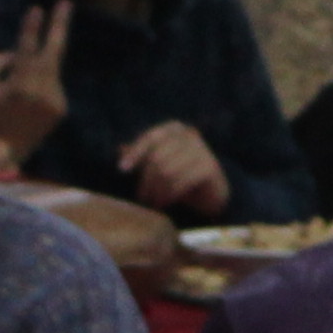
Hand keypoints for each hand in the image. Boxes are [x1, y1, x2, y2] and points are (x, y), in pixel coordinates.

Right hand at [0, 2, 71, 159]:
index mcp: (19, 87)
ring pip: (49, 70)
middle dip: (59, 25)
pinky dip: (40, 83)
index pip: (26, 49)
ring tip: (17, 91)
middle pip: (54, 51)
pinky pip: (51, 85)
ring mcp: (55, 101)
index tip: (36, 9)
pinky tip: (27, 102)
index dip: (31, 27)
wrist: (3, 155)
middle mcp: (42, 93)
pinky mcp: (61, 108)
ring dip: (36, 68)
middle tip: (66, 3)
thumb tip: (15, 52)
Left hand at [115, 120, 230, 218]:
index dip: (135, 153)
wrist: (213, 193)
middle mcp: (190, 135)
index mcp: (175, 129)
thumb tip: (119, 150)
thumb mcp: (160, 164)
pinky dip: (170, 195)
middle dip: (146, 180)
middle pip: (157, 156)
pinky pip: (182, 181)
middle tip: (142, 198)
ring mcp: (202, 150)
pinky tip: (165, 203)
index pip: (151, 138)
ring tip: (153, 203)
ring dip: (157, 190)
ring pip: (167, 170)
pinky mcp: (209, 167)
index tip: (121, 169)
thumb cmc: (181, 176)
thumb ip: (142, 155)